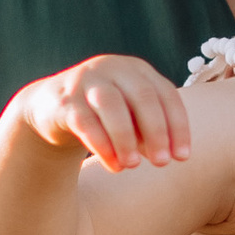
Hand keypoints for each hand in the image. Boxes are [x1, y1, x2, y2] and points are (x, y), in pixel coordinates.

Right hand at [19, 53, 190, 173]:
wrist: (52, 107)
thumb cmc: (104, 115)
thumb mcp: (131, 119)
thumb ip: (149, 133)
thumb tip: (166, 154)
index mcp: (137, 70)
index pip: (166, 95)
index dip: (177, 126)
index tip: (182, 156)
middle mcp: (113, 68)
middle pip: (142, 96)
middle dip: (156, 131)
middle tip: (162, 163)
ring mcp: (86, 81)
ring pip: (111, 104)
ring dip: (126, 138)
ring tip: (134, 166)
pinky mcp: (64, 100)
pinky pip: (84, 121)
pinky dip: (102, 145)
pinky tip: (114, 166)